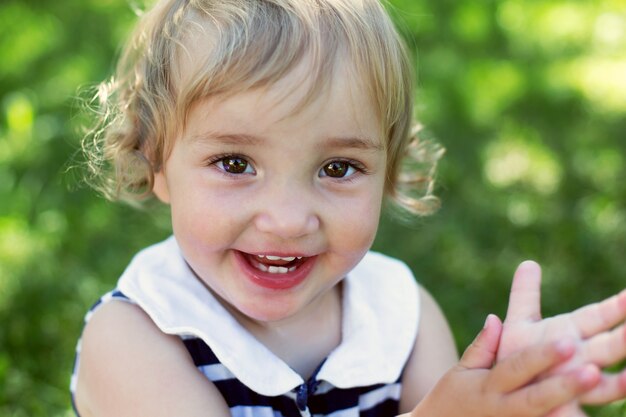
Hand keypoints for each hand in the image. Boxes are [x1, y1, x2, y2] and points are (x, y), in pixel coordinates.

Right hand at [409, 315, 599, 416]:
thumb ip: (482, 348)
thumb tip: (495, 318)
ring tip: (598, 391)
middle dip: (565, 386)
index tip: (569, 342)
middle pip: (538, 398)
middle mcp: (504, 409)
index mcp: (490, 386)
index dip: (542, 357)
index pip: (518, 368)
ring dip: (570, 411)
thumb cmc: (452, 399)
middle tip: (593, 371)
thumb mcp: (460, 372)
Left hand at [498, 261, 625, 414]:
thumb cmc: (516, 355)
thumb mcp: (518, 324)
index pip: (597, 316)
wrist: (504, 394)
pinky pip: (581, 413)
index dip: (617, 307)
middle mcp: (580, 359)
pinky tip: (601, 402)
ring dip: (618, 383)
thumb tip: (529, 262)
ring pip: (603, 386)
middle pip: (608, 348)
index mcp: (570, 333)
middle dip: (624, 341)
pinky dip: (591, 407)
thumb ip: (525, 296)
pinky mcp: (566, 409)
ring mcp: (576, 386)